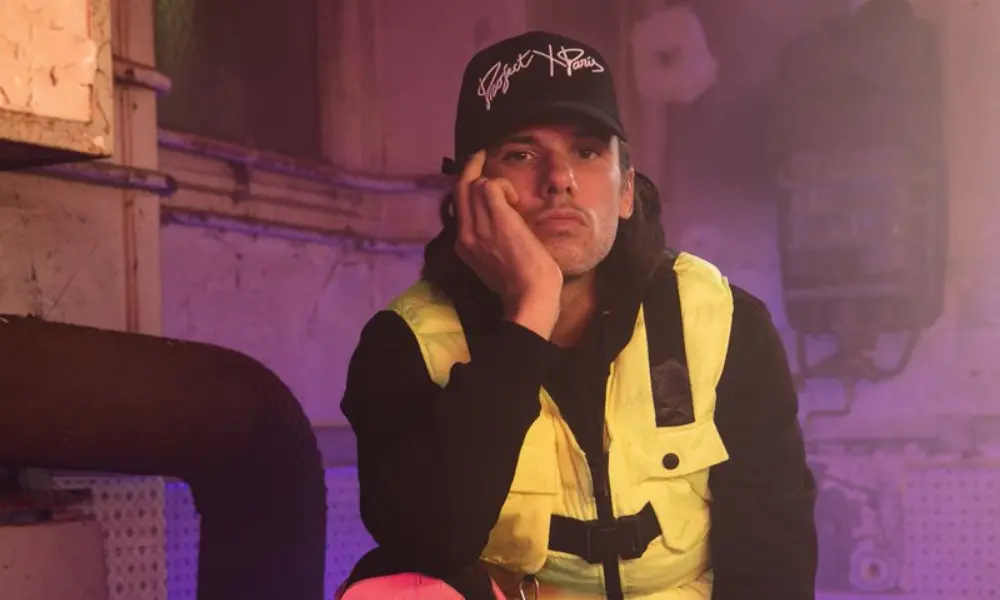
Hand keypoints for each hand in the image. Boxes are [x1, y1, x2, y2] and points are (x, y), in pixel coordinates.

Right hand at [453, 150, 562, 338]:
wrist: (530, 296)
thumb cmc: (521, 285)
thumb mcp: (494, 263)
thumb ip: (489, 242)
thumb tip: (498, 225)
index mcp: (464, 246)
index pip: (458, 206)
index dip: (465, 186)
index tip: (475, 173)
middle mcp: (465, 234)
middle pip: (460, 190)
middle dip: (470, 168)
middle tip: (481, 155)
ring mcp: (478, 226)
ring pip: (474, 185)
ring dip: (495, 183)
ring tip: (512, 198)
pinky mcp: (496, 219)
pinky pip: (490, 185)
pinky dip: (504, 186)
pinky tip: (516, 202)